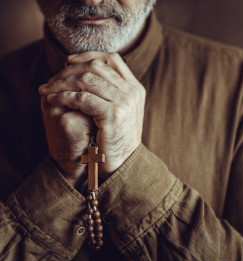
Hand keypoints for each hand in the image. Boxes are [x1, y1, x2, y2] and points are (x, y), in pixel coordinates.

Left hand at [39, 51, 144, 178]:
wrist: (124, 163)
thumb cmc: (116, 138)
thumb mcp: (120, 110)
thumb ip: (112, 91)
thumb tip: (87, 72)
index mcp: (135, 88)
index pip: (113, 59)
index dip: (89, 56)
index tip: (70, 61)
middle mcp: (132, 92)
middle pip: (96, 67)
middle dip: (69, 70)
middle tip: (51, 79)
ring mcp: (125, 103)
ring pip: (87, 80)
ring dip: (62, 83)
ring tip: (47, 90)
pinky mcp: (113, 115)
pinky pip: (82, 98)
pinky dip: (63, 97)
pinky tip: (53, 100)